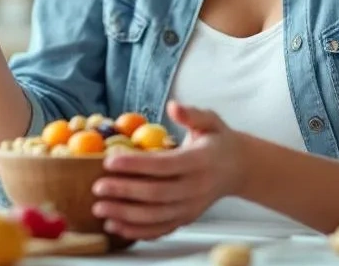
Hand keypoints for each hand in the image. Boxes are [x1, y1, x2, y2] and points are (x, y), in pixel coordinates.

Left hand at [90, 101, 245, 240]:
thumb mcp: (210, 121)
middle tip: (97, 187)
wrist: (241, 168)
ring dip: (125, 215)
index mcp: (200, 162)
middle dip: (124, 192)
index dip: (136, 164)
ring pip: (156, 216)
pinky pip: (160, 229)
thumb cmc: (219, 141)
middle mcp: (196, 188)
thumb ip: (192, 114)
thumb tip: (173, 106)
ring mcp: (192, 207)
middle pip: (156, 194)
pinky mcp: (187, 218)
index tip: (109, 161)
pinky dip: (137, 231)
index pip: (164, 165)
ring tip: (99, 208)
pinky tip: (115, 226)